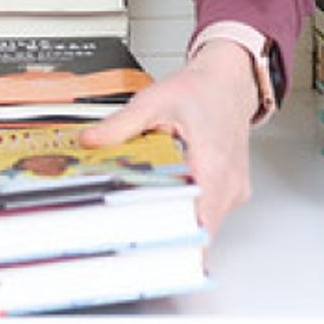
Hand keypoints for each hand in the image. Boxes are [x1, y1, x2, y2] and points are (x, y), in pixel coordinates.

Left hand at [80, 39, 257, 238]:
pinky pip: (208, 209)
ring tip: (148, 197)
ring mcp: (232, 190)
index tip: (144, 242)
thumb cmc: (199, 90)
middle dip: (164, 226)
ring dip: (176, 214)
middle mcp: (228, 184)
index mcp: (211, 165)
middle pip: (196, 227)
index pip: (197, 224)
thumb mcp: (153, 102)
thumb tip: (91, 140)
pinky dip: (187, 204)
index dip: (171, 239)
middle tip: (133, 218)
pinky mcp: (231, 190)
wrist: (228, 81)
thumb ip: (120, 125)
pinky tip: (169, 187)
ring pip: (203, 220)